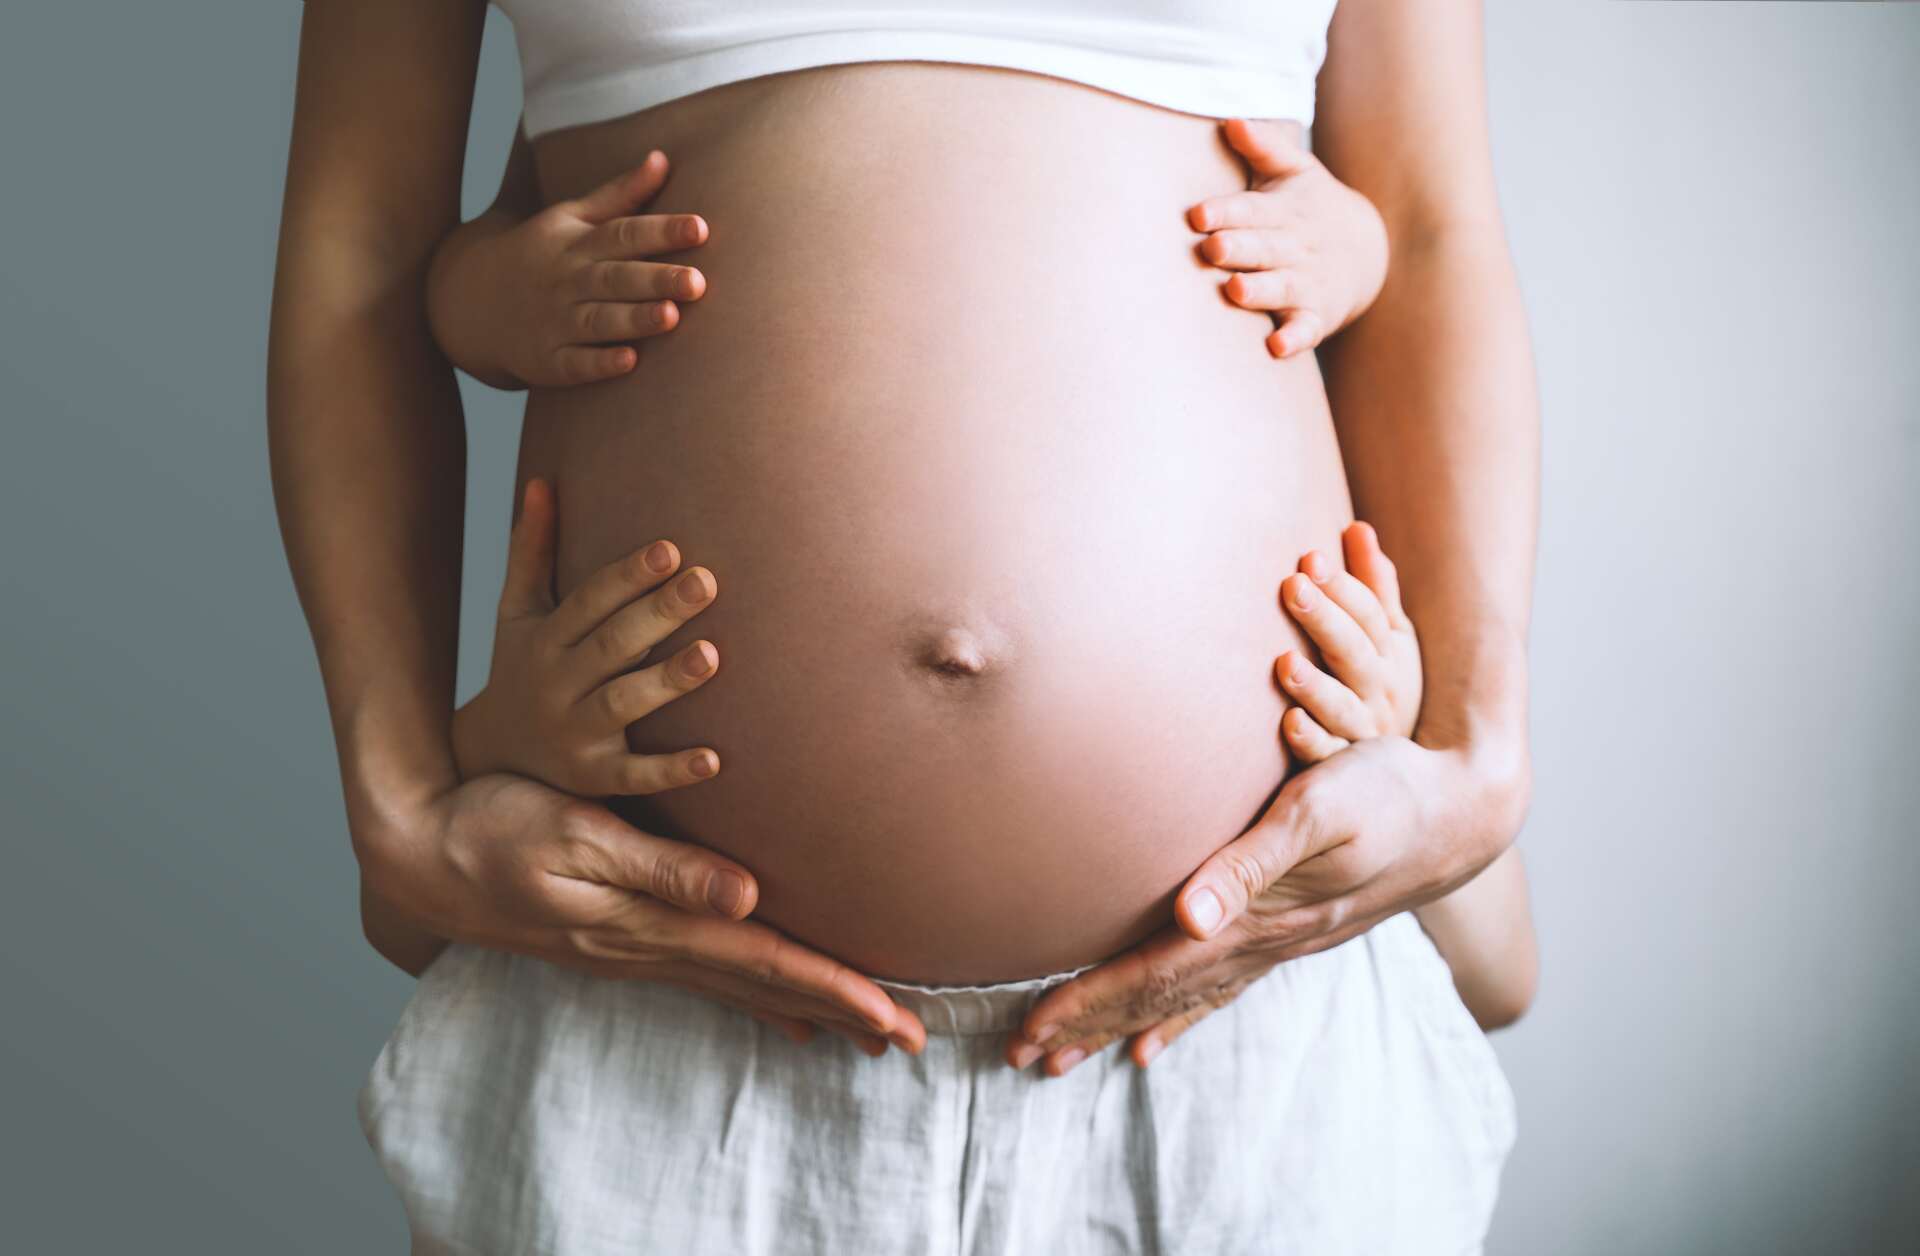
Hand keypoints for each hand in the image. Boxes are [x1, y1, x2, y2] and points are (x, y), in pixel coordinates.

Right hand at [360, 771, 926, 1055]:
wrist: (419, 851)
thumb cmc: (494, 826)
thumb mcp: (576, 835)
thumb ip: (663, 868)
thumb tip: (748, 896)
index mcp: (650, 925)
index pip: (763, 962)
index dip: (834, 987)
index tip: (894, 1014)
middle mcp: (651, 946)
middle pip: (766, 987)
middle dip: (843, 1011)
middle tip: (911, 1039)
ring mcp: (635, 948)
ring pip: (742, 988)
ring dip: (809, 1007)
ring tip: (867, 1029)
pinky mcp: (622, 936)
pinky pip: (710, 975)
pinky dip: (758, 994)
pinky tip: (780, 1008)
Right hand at [427, 149, 707, 388]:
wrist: (471, 301)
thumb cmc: (541, 255)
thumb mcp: (571, 217)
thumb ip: (620, 195)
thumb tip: (663, 158)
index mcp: (579, 243)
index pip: (624, 233)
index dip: (661, 230)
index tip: (699, 228)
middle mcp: (569, 281)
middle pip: (616, 278)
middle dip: (656, 279)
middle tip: (698, 282)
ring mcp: (556, 321)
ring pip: (599, 320)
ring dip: (634, 319)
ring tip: (672, 316)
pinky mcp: (548, 360)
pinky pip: (575, 363)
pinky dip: (599, 364)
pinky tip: (629, 362)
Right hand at [452, 476, 723, 797]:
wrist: (492, 757)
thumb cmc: (521, 668)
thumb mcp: (516, 612)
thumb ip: (532, 549)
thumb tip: (543, 480)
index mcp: (545, 639)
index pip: (589, 601)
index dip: (627, 575)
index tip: (669, 549)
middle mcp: (558, 684)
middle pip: (612, 644)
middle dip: (658, 613)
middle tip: (707, 581)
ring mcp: (576, 734)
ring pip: (623, 704)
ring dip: (666, 681)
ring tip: (712, 655)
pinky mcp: (595, 778)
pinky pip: (636, 776)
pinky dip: (673, 769)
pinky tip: (714, 759)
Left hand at [1005, 735, 1525, 1074]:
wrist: (1463, 809)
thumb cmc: (1387, 792)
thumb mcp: (1317, 809)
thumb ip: (1250, 861)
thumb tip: (1187, 915)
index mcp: (1257, 918)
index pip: (1153, 973)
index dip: (1086, 1002)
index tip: (1028, 1032)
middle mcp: (1265, 942)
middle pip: (1159, 997)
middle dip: (1087, 1026)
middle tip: (1020, 1059)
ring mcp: (1283, 942)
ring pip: (1186, 999)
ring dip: (1123, 1027)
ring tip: (1070, 1057)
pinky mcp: (1296, 928)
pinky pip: (1222, 989)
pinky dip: (1180, 1016)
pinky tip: (1157, 1037)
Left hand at [1188, 117, 1388, 358]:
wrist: (1368, 249)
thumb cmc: (1310, 207)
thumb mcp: (1295, 172)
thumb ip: (1263, 148)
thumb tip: (1232, 120)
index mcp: (1283, 211)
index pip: (1252, 209)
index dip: (1226, 212)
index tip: (1198, 215)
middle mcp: (1295, 247)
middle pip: (1264, 247)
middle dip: (1239, 248)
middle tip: (1213, 249)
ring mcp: (1307, 282)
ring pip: (1281, 287)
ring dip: (1260, 290)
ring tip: (1236, 291)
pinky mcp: (1317, 315)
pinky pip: (1306, 329)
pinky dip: (1295, 338)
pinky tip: (1277, 347)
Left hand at [1276, 520, 1422, 761]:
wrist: (1397, 769)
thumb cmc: (1379, 684)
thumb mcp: (1388, 638)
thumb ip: (1372, 587)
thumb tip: (1357, 526)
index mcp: (1389, 655)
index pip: (1369, 616)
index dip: (1342, 588)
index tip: (1309, 559)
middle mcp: (1379, 691)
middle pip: (1353, 652)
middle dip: (1325, 619)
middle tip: (1292, 587)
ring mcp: (1360, 731)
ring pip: (1340, 708)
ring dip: (1314, 685)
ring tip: (1285, 662)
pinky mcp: (1338, 766)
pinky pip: (1326, 756)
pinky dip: (1310, 741)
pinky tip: (1288, 723)